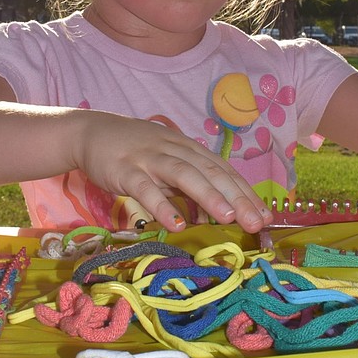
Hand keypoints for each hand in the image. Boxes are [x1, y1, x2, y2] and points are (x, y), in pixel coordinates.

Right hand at [65, 110, 272, 233]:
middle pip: (210, 172)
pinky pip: (145, 189)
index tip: (266, 215)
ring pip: (184, 175)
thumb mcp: (166, 167)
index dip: (246, 192)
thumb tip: (216, 216)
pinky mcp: (124, 170)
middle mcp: (174, 150)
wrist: (91, 132)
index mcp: (188, 149)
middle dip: (237, 197)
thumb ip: (190, 189)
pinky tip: (175, 224)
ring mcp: (149, 158)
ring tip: (229, 217)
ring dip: (208, 196)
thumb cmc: (135, 152)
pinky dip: (161, 206)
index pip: (223, 171)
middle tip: (257, 222)